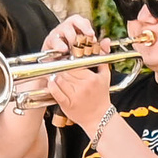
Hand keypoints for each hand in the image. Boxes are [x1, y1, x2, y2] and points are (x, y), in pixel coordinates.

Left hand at [39, 14, 114, 132]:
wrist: (99, 117)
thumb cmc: (101, 96)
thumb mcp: (105, 76)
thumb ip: (103, 57)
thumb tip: (105, 40)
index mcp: (91, 79)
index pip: (76, 63)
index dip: (70, 58)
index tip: (68, 56)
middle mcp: (82, 87)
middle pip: (66, 70)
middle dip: (62, 66)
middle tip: (60, 63)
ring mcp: (74, 96)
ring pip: (59, 79)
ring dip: (56, 74)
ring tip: (57, 72)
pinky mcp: (67, 104)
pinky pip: (55, 92)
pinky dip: (52, 85)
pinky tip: (52, 81)